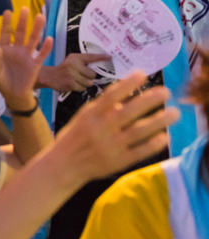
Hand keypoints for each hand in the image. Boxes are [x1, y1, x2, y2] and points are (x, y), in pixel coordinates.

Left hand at [0, 8, 52, 109]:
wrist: (13, 94)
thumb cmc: (1, 81)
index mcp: (5, 49)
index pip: (5, 34)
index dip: (6, 23)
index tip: (8, 11)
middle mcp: (17, 50)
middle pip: (20, 33)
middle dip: (22, 21)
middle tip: (24, 9)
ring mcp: (27, 56)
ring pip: (33, 40)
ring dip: (37, 29)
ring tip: (40, 17)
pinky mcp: (35, 64)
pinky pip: (42, 54)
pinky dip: (46, 47)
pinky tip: (50, 39)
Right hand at [39, 52, 111, 92]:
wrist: (50, 76)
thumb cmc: (65, 68)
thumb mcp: (72, 61)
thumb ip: (83, 62)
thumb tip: (100, 64)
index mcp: (75, 57)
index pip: (91, 57)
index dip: (101, 57)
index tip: (110, 56)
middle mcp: (74, 64)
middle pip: (92, 74)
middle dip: (89, 77)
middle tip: (82, 76)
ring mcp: (72, 75)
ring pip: (89, 82)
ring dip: (85, 83)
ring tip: (77, 80)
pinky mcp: (70, 84)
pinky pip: (83, 88)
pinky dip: (80, 87)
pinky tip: (73, 84)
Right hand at [53, 73, 177, 184]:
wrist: (64, 164)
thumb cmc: (75, 136)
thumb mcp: (84, 117)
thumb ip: (103, 107)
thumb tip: (126, 94)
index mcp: (91, 115)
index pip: (110, 96)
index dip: (127, 84)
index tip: (143, 74)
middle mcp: (101, 129)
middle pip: (128, 113)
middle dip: (148, 101)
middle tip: (165, 92)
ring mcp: (110, 146)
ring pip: (138, 132)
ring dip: (158, 121)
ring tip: (174, 113)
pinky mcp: (117, 162)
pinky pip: (139, 152)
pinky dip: (152, 144)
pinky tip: (164, 137)